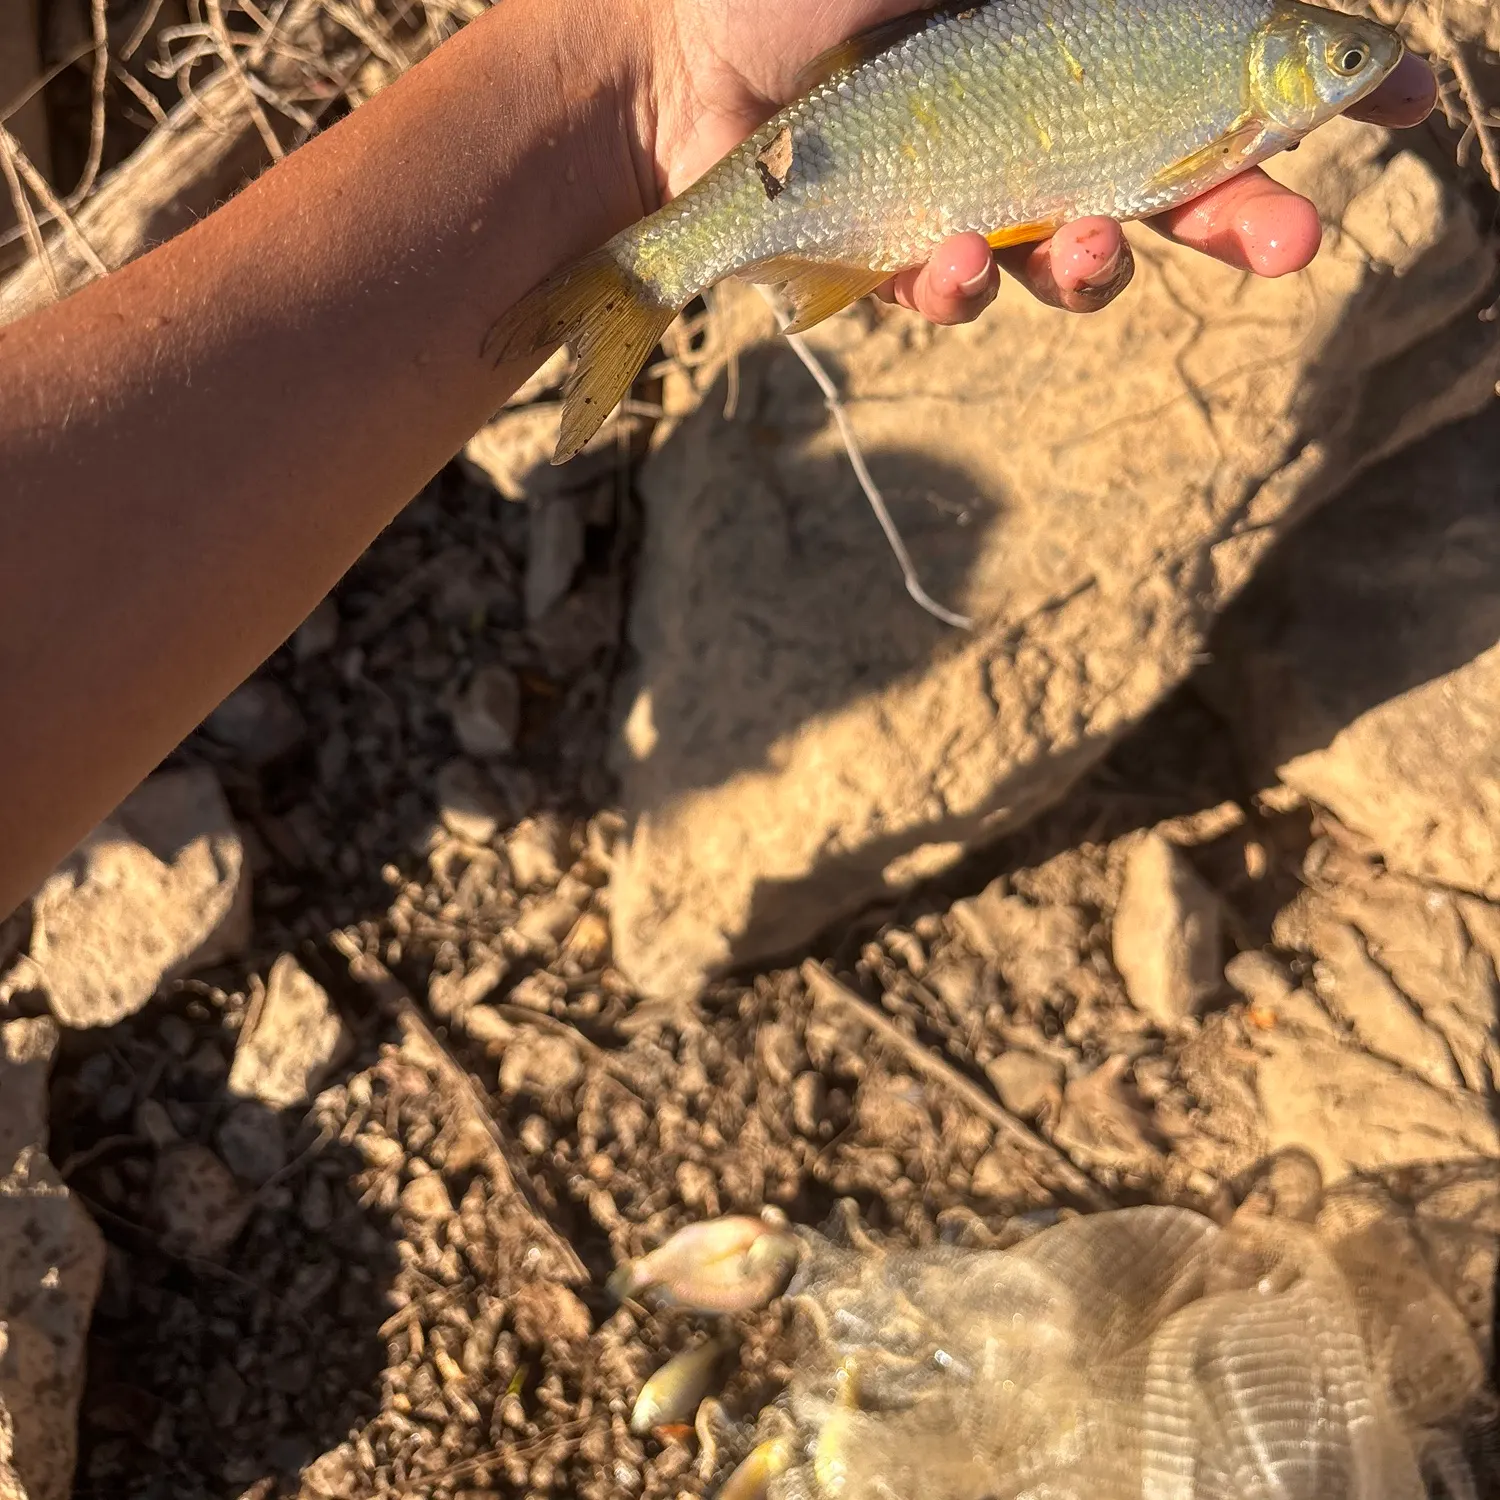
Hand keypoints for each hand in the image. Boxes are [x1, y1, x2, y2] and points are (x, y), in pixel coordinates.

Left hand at [639, 2, 1437, 323]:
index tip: (1399, 101)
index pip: (1214, 63)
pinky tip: (952, 263)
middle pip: (1175, 182)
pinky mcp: (913, 259)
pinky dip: (970, 286)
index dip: (1312, 88)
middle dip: (1244, 219)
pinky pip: (972, 291)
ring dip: (1106, 265)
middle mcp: (1040, 112)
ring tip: (1088, 246)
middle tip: (1298, 243)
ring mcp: (981, 193)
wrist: (666, 68)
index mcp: (1070, 29)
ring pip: (1085, 258)